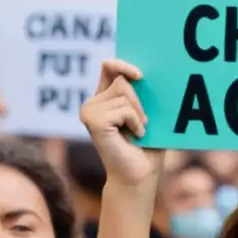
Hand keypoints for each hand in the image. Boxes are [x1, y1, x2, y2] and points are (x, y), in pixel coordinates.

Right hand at [79, 59, 161, 186]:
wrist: (140, 173)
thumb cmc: (147, 143)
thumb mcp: (144, 111)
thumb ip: (138, 91)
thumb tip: (142, 72)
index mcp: (103, 97)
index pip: (108, 67)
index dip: (122, 64)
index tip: (141, 75)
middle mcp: (92, 103)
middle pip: (122, 81)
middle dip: (140, 100)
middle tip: (143, 122)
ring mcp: (89, 112)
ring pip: (124, 94)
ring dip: (139, 114)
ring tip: (138, 131)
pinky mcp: (93, 121)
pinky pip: (124, 109)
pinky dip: (136, 122)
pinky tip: (135, 136)